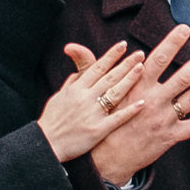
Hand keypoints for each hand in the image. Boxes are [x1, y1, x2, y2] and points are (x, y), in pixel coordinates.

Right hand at [36, 41, 141, 163]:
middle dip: (126, 64)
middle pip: (110, 77)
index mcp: (76, 89)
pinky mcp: (98, 130)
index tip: (123, 45)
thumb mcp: (58, 97)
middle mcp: (85, 98)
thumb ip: (71, 83)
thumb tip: (79, 72)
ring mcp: (92, 114)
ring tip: (142, 69)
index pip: (97, 67)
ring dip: (129, 80)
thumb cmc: (52, 120)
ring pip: (115, 93)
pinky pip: (117, 118)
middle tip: (140, 53)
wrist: (46, 144)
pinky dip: (130, 110)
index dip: (111, 55)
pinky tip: (142, 102)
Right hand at [62, 26, 189, 184]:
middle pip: (183, 77)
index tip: (184, 28)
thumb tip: (72, 47)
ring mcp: (163, 120)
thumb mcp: (90, 93)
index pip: (158, 59)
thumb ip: (87, 66)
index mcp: (136, 87)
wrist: (103, 160)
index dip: (172, 43)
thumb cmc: (99, 123)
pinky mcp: (168, 138)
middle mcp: (153, 100)